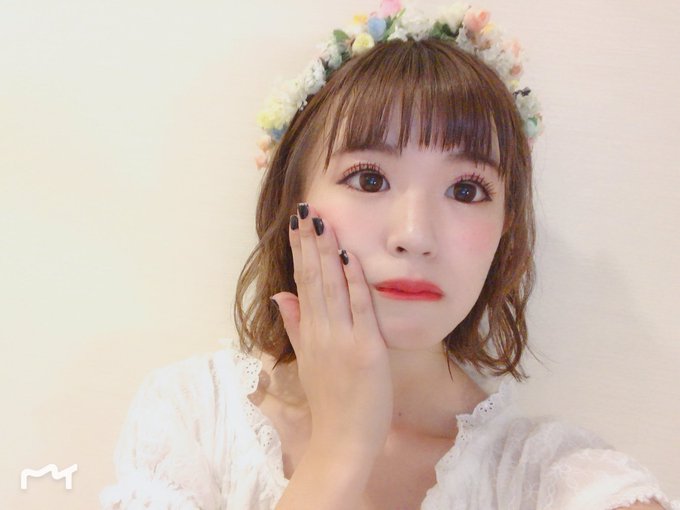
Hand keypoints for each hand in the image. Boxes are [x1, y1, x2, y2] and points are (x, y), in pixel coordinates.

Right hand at [271, 202, 392, 459]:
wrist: (343, 440)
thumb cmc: (329, 403)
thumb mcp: (306, 362)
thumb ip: (295, 326)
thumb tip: (281, 294)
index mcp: (308, 333)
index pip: (302, 282)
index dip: (300, 251)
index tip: (297, 224)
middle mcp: (321, 331)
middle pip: (313, 278)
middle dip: (310, 242)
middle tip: (306, 209)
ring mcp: (342, 339)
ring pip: (332, 287)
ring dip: (327, 252)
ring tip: (321, 221)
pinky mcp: (365, 348)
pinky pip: (359, 308)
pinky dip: (354, 281)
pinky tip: (350, 256)